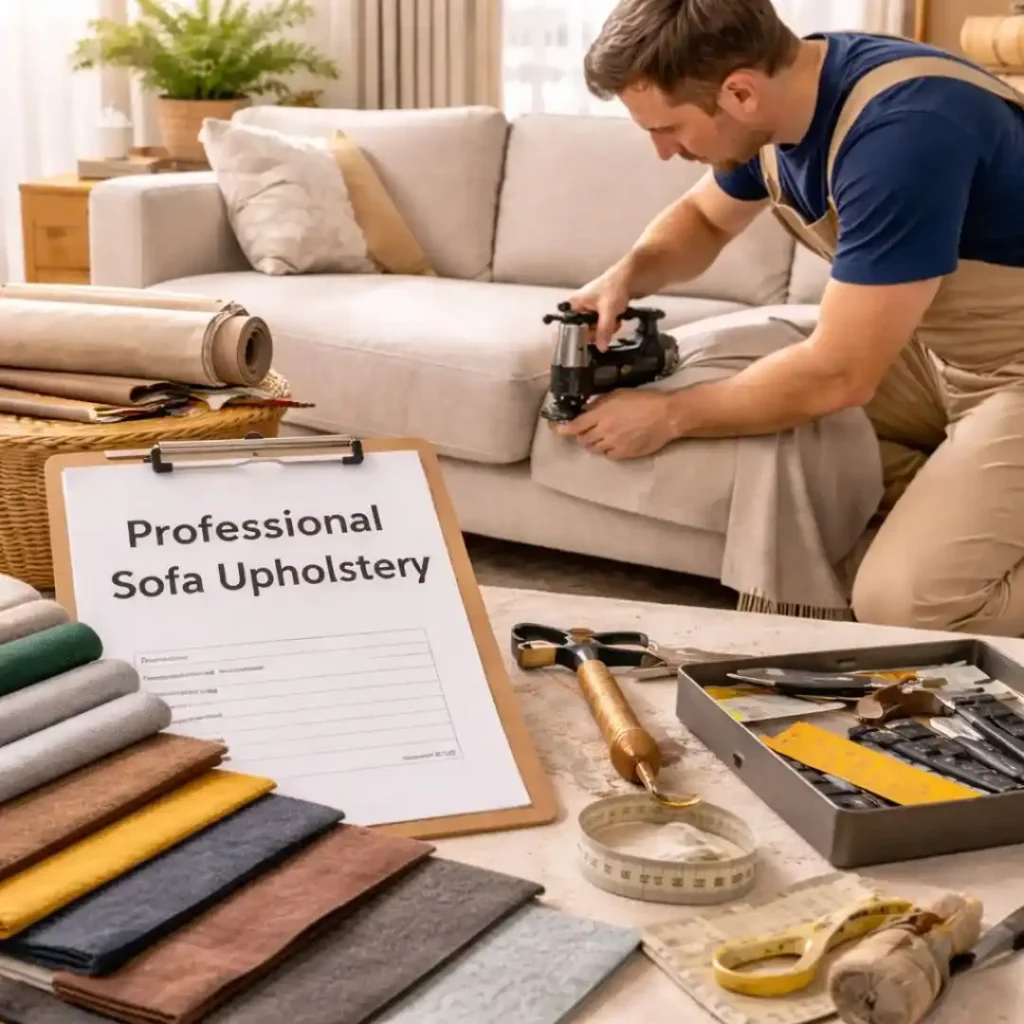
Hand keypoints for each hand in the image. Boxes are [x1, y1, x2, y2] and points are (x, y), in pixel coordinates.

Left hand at [555, 390, 677, 459]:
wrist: (665, 416)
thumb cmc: (643, 401)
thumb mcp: (618, 394)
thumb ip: (599, 403)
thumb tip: (586, 410)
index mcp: (601, 414)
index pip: (576, 425)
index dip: (564, 429)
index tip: (558, 430)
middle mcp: (604, 431)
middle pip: (583, 440)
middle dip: (581, 436)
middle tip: (586, 431)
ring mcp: (613, 444)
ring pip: (594, 449)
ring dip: (594, 444)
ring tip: (602, 437)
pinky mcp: (623, 454)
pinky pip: (608, 455)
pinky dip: (607, 451)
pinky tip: (613, 444)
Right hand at [566, 266, 632, 348]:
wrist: (632, 275)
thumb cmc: (615, 286)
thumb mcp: (608, 311)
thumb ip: (603, 330)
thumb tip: (601, 347)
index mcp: (576, 303)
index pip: (572, 326)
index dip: (584, 333)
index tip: (596, 336)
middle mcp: (582, 305)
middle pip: (586, 328)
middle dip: (599, 330)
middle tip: (608, 325)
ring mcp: (593, 307)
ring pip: (597, 327)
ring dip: (608, 327)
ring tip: (615, 319)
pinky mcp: (603, 308)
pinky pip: (604, 322)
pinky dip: (612, 322)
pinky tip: (618, 317)